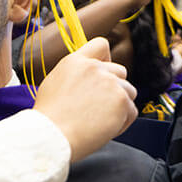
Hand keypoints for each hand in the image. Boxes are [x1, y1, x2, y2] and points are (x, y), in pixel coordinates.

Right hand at [34, 37, 137, 162]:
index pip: (101, 45)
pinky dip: (123, 122)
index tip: (104, 74)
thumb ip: (76, 73)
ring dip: (119, 106)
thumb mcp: (55, 82)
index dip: (107, 59)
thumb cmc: (49, 117)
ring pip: (129, 91)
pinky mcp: (121, 101)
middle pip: (120, 71)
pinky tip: (104, 129)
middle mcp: (95, 68)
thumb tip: (91, 76)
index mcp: (76, 61)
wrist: (51, 137)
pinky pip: (132, 111)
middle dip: (114, 89)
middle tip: (98, 108)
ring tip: (99, 121)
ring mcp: (111, 83)